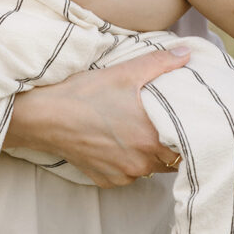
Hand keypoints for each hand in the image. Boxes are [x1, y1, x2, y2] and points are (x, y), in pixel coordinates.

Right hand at [4, 47, 190, 187]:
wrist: (45, 116)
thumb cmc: (86, 94)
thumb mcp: (126, 72)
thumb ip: (161, 63)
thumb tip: (186, 53)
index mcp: (150, 139)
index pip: (186, 148)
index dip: (189, 136)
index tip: (187, 124)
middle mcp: (139, 164)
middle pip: (170, 160)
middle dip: (170, 145)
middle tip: (164, 124)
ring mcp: (122, 174)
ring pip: (149, 168)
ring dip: (150, 154)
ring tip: (140, 132)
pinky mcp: (106, 180)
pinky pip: (128, 174)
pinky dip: (128, 162)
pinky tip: (119, 143)